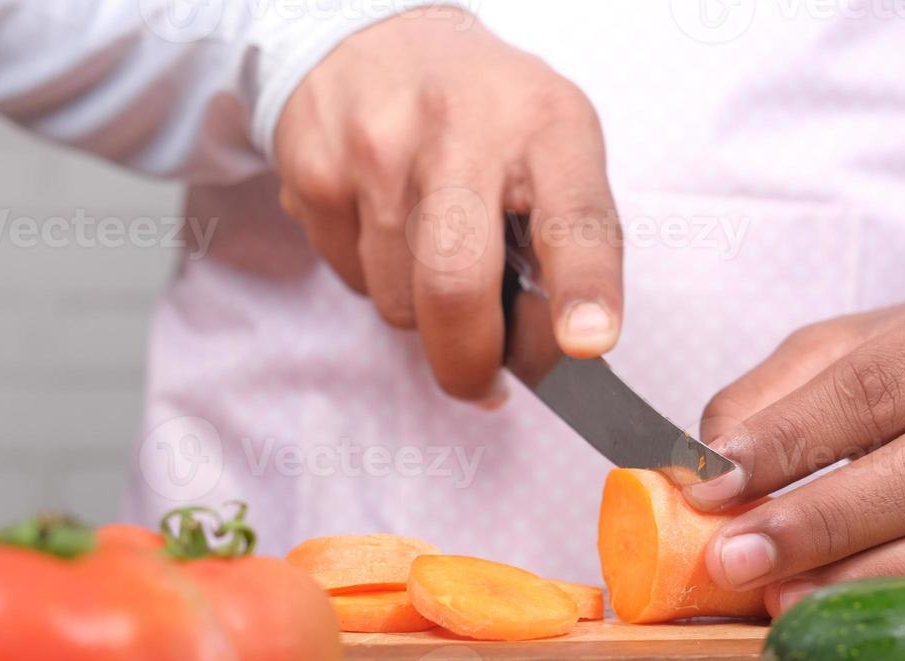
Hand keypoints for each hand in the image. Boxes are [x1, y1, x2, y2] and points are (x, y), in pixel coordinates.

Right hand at [273, 13, 622, 403]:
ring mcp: (378, 149)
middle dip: (471, 362)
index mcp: (547, 126)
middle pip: (457, 287)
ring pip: (399, 305)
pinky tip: (388, 227)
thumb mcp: (554, 146)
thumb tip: (549, 359)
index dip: (584, 288)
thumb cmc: (486, 114)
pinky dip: (377, 279)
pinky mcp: (317, 173)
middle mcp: (462, 129)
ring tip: (434, 253)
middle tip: (485, 381)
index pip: (574, 217)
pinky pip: (353, 281)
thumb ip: (567, 244)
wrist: (371, 35)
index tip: (587, 343)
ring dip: (423, 313)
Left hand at [687, 279, 904, 616]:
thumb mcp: (846, 350)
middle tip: (737, 561)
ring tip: (785, 602)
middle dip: (824, 525)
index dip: (790, 442)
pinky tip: (862, 628)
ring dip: (874, 584)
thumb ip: (772, 397)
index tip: (715, 488)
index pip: (878, 387)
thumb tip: (708, 466)